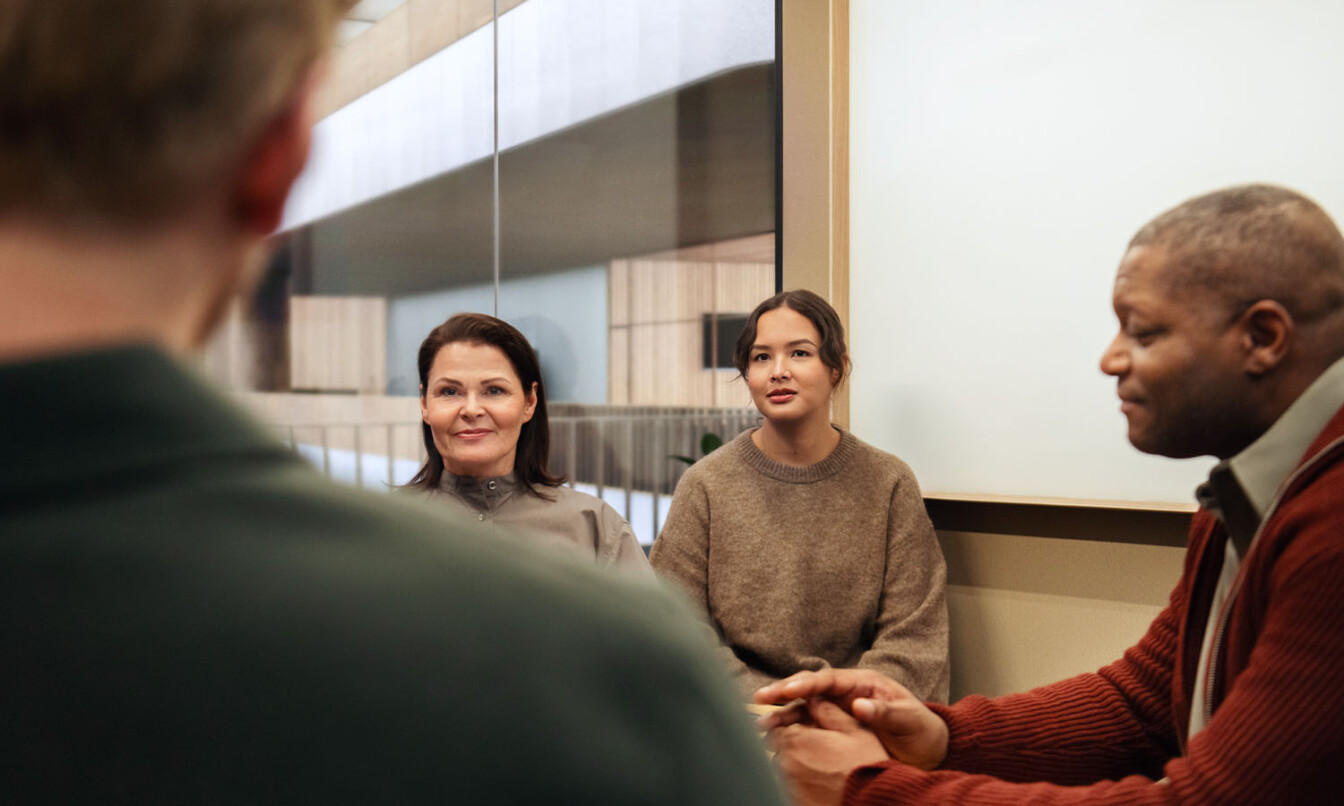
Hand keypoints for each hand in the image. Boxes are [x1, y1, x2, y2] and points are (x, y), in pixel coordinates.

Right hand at [756, 669, 948, 770]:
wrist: (924, 748)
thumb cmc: (918, 727)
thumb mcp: (906, 717)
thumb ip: (883, 710)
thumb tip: (860, 705)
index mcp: (860, 683)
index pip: (828, 679)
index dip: (807, 683)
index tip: (789, 689)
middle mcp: (844, 693)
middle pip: (808, 689)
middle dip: (783, 692)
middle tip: (761, 697)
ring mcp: (837, 711)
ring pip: (803, 709)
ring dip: (782, 714)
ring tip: (760, 723)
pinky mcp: (833, 729)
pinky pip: (808, 728)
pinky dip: (790, 732)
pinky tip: (774, 739)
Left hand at [770, 699, 890, 805]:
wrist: (871, 801)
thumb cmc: (864, 767)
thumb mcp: (854, 730)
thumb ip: (828, 710)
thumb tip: (814, 699)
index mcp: (796, 739)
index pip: (777, 726)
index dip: (791, 726)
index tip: (803, 730)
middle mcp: (785, 762)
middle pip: (777, 748)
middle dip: (791, 746)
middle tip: (814, 751)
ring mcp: (787, 784)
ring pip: (782, 768)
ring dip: (794, 765)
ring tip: (818, 769)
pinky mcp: (793, 800)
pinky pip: (788, 787)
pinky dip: (799, 783)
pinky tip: (818, 784)